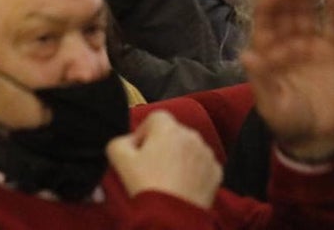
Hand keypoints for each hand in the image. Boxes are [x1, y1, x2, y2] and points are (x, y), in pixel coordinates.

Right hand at [107, 110, 221, 208]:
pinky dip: (193, 171)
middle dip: (163, 144)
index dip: (144, 132)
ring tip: (167, 177)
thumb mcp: (117, 156)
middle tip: (151, 165)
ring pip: (189, 148)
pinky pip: (201, 165)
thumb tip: (130, 141)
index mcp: (168, 127)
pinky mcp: (216, 172)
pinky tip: (181, 184)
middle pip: (173, 133)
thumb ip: (120, 140)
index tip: (139, 150)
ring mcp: (207, 154)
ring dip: (179, 157)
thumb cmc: (145, 183)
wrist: (171, 215)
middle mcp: (191, 135)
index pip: (155, 118)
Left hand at [242, 0, 333, 161]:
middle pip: (286, 11)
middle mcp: (287, 41)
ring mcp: (311, 44)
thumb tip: (247, 56)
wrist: (317, 136)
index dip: (267, 4)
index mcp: (267, 51)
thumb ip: (262, 82)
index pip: (265, 21)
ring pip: (308, 13)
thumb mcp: (273, 105)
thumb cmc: (287, 120)